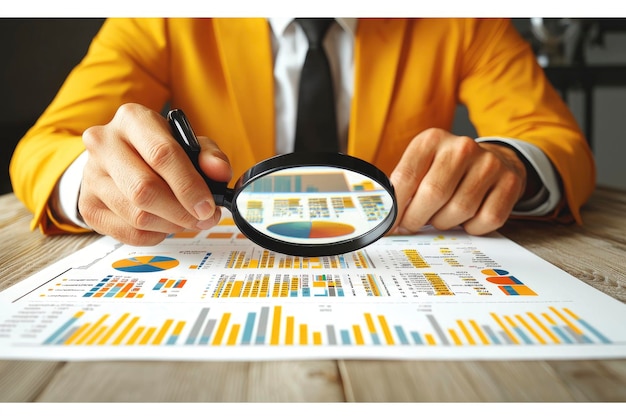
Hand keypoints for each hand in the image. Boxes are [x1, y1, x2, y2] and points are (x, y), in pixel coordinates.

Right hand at [78, 103, 231, 245]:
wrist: (115, 158)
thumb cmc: (156, 149)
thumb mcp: (186, 142)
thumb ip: (208, 155)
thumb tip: (220, 172)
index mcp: (133, 119)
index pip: (162, 154)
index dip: (189, 186)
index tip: (208, 206)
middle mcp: (104, 143)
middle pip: (145, 189)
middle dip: (182, 211)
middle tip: (204, 219)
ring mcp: (91, 176)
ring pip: (138, 215)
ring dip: (172, 225)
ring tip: (187, 220)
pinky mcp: (88, 206)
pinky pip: (128, 233)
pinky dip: (155, 234)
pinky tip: (165, 223)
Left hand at [389, 128, 526, 235]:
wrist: (494, 160)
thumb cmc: (447, 170)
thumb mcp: (421, 166)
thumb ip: (401, 188)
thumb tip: (384, 219)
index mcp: (431, 140)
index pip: (405, 178)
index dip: (394, 208)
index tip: (389, 226)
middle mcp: (462, 147)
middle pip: (432, 195)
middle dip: (417, 218)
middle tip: (413, 225)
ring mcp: (489, 163)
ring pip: (459, 210)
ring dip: (445, 223)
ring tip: (441, 215)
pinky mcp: (510, 183)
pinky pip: (485, 220)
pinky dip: (472, 228)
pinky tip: (467, 217)